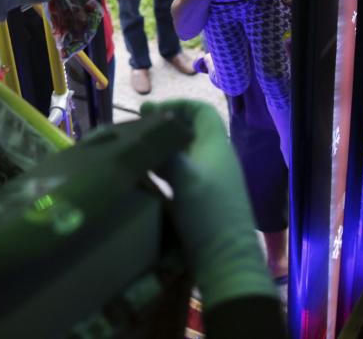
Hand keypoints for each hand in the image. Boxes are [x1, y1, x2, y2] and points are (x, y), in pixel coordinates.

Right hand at [140, 99, 275, 307]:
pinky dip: (164, 170)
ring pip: (184, 153)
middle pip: (190, 131)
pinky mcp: (202, 200)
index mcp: (216, 145)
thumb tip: (140, 136)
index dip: (177, 105)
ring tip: (136, 152)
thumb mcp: (183, 176)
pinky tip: (146, 178)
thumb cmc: (208, 212)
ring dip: (162, 149)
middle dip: (164, 127)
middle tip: (137, 131)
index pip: (201, 111)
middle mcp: (215, 158)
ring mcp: (210, 180)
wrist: (226, 258)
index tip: (150, 111)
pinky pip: (181, 174)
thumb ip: (163, 152)